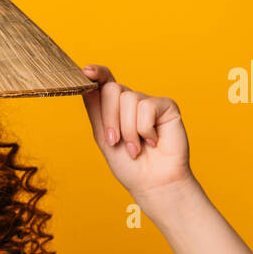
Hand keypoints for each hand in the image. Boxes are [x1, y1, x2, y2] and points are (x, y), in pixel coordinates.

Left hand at [79, 63, 193, 204]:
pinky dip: (144, 129)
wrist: (152, 183)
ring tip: (136, 148)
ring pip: (128, 99)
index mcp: (114, 107)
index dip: (96, 73)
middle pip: (112, 89)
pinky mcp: (166, 106)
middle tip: (115, 142)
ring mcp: (148, 102)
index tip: (86, 71)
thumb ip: (96, 111)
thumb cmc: (128, 165)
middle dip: (110, 118)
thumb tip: (87, 85)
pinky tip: (153, 141)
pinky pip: (146, 107)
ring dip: (128, 130)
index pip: (104, 82)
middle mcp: (131, 101)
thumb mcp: (104, 138)